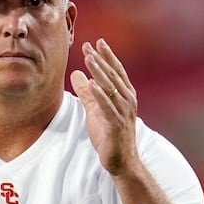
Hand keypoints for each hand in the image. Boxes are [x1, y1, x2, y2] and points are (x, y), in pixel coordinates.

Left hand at [70, 38, 137, 175]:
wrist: (122, 161)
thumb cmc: (110, 135)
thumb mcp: (95, 110)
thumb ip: (86, 92)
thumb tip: (76, 73)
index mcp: (125, 95)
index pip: (116, 71)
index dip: (107, 56)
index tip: (97, 42)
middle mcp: (127, 101)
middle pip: (112, 76)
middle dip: (100, 59)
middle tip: (88, 45)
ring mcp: (123, 113)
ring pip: (110, 88)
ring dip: (99, 72)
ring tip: (89, 58)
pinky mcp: (116, 125)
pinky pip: (108, 107)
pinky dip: (100, 95)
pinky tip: (91, 84)